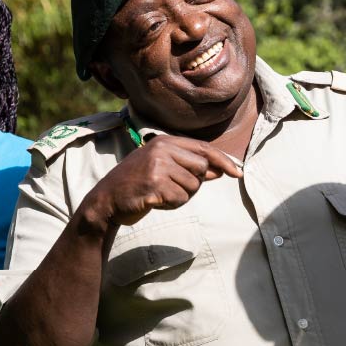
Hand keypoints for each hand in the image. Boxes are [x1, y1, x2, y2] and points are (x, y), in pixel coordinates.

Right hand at [80, 135, 241, 231]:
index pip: (204, 149)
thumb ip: (189, 167)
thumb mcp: (162, 168)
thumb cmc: (138, 184)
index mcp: (165, 141)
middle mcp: (162, 149)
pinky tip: (156, 201)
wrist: (107, 199)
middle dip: (193, 184)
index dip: (224, 161)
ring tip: (160, 194)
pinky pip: (181, 198)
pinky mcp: (155, 184)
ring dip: (180, 196)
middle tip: (170, 187)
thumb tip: (220, 171)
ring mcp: (158, 165)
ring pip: (193, 186)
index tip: (238, 174)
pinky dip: (172, 204)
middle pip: (202, 169)